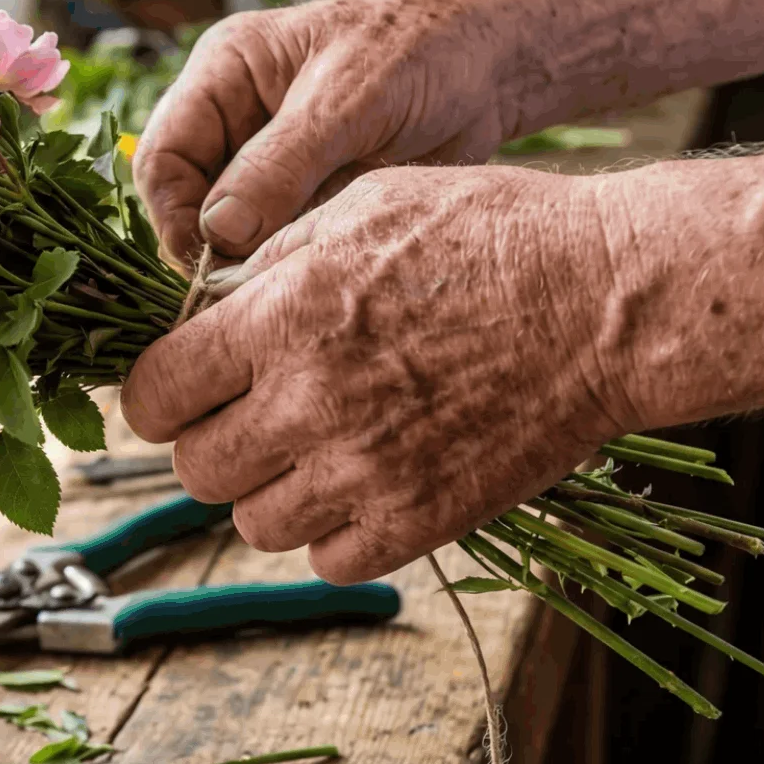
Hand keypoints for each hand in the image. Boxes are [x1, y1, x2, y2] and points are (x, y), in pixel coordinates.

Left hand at [121, 165, 641, 581]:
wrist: (609, 300)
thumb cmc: (494, 233)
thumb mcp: (365, 204)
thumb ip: (273, 260)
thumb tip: (208, 308)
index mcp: (284, 315)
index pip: (155, 392)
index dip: (157, 393)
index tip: (178, 388)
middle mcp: (310, 401)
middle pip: (194, 467)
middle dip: (209, 440)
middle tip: (248, 414)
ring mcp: (366, 471)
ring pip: (252, 522)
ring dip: (268, 489)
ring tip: (312, 447)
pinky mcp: (420, 521)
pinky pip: (326, 559)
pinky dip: (331, 531)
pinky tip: (362, 482)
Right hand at [132, 0, 518, 263]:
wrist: (495, 65)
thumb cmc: (421, 50)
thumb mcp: (348, 101)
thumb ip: (280, 164)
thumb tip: (218, 231)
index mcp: (224, 73)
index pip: (162, 156)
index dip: (174, 215)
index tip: (209, 263)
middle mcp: (234, 121)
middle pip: (186, 202)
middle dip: (211, 248)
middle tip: (248, 289)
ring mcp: (270, 165)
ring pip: (230, 233)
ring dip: (252, 263)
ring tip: (292, 281)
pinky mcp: (307, 200)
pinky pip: (277, 245)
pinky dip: (289, 266)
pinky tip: (318, 276)